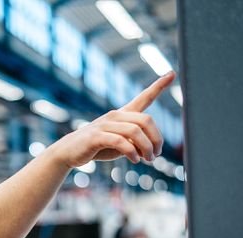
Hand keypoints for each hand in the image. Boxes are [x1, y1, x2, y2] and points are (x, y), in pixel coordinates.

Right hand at [49, 71, 175, 166]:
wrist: (70, 151)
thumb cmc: (98, 147)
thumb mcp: (120, 144)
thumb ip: (135, 142)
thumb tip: (151, 149)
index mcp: (123, 114)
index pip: (144, 97)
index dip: (159, 86)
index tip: (173, 73)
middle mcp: (115, 115)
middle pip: (146, 120)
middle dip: (156, 139)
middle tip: (156, 154)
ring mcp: (105, 125)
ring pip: (135, 132)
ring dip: (146, 148)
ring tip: (148, 159)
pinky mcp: (97, 136)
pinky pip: (120, 141)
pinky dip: (131, 152)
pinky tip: (135, 160)